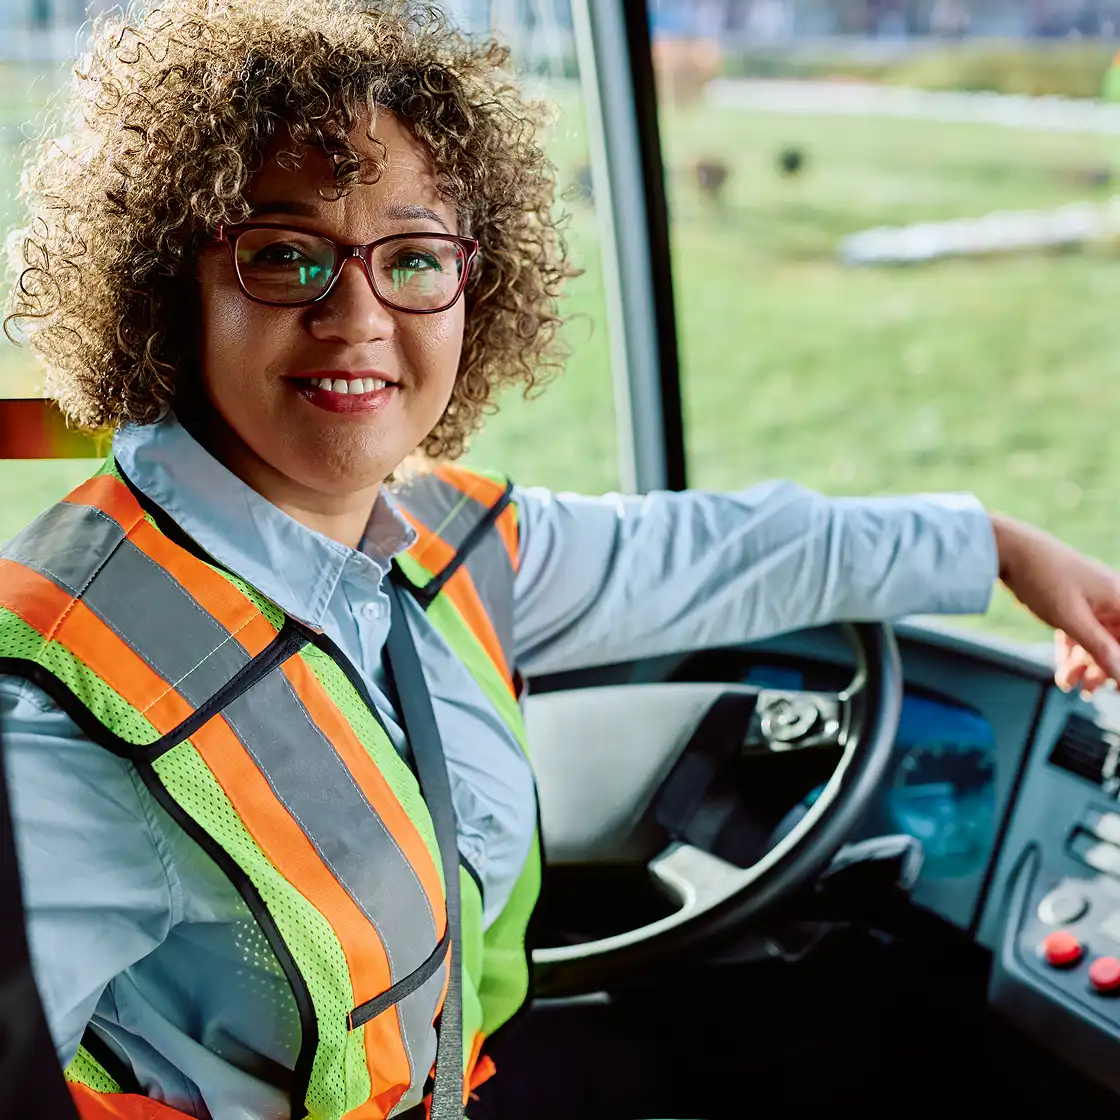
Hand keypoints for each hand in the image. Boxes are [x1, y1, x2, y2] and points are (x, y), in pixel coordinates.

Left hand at [991, 514, 1119, 694]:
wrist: (1009, 549)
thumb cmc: (1043, 578)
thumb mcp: (1072, 619)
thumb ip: (1101, 649)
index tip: (1117, 689)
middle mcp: (1112, 599)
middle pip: (1116, 643)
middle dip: (1104, 670)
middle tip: (1091, 692)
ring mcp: (1092, 601)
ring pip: (1097, 641)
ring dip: (1086, 665)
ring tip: (1070, 685)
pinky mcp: (1072, 603)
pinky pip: (1079, 634)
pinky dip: (1072, 653)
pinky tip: (1064, 673)